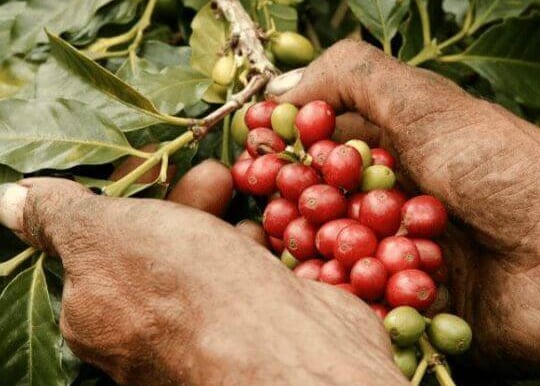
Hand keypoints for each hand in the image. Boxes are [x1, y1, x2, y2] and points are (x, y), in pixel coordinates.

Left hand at [5, 170, 407, 385]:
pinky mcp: (247, 328)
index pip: (97, 241)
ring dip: (216, 221)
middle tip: (212, 174)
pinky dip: (247, 250)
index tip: (150, 160)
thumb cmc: (187, 293)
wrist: (290, 356)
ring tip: (236, 193)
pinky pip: (239, 278)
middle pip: (154, 247)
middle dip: (179, 201)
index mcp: (93, 315)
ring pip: (202, 259)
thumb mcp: (106, 237)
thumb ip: (59, 216)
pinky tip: (260, 236)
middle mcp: (142, 332)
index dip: (123, 194)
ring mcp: (200, 333)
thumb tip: (11, 200)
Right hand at [272, 40, 539, 373]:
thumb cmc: (507, 173)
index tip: (253, 153)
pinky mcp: (411, 306)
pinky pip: (362, 305)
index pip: (321, 151)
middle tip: (264, 213)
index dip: (286, 151)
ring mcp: (400, 256)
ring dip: (313, 257)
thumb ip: (355, 78)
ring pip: (335, 258)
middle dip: (291, 208)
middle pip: (321, 207)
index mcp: (395, 153)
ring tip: (296, 253)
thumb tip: (283, 88)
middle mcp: (392, 203)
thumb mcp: (429, 104)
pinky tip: (332, 293)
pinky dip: (346, 299)